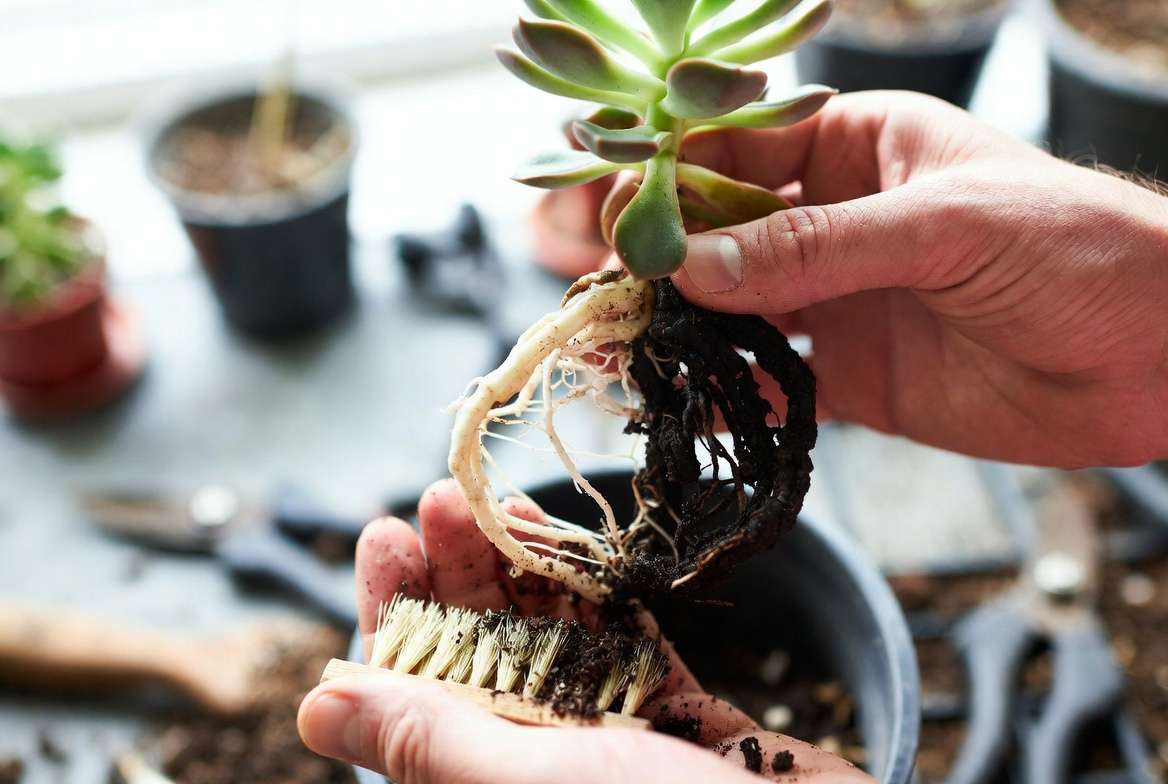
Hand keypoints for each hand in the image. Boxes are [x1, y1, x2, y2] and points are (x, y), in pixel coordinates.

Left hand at [298, 479, 871, 783]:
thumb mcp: (532, 783)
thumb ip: (427, 744)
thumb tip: (310, 708)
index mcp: (488, 779)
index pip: (409, 692)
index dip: (390, 610)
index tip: (382, 536)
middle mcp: (537, 760)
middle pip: (476, 651)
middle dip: (456, 570)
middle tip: (444, 495)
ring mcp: (606, 736)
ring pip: (547, 636)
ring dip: (521, 568)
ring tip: (504, 502)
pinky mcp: (672, 714)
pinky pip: (620, 638)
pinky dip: (594, 589)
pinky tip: (571, 542)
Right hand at [641, 91, 1167, 467]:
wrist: (1162, 360)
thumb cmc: (1076, 249)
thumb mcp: (942, 228)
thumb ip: (815, 249)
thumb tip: (690, 266)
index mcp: (858, 149)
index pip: (738, 153)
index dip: (672, 182)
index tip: (618, 221)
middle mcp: (838, 222)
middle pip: (721, 236)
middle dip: (663, 264)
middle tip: (606, 298)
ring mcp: (842, 301)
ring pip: (736, 311)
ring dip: (684, 332)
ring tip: (629, 356)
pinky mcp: (855, 376)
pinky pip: (773, 384)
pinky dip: (732, 395)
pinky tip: (700, 405)